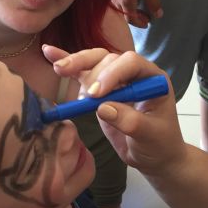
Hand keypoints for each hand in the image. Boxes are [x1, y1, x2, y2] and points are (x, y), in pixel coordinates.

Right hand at [43, 46, 186, 177]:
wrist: (153, 155)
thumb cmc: (158, 145)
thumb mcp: (149, 136)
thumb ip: (130, 121)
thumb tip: (103, 108)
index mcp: (152, 79)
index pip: (131, 63)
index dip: (112, 74)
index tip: (97, 95)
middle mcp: (134, 74)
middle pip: (109, 59)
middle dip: (93, 75)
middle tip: (86, 99)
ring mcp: (116, 79)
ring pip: (95, 61)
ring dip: (76, 64)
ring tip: (60, 70)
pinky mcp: (100, 89)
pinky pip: (84, 72)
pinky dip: (68, 62)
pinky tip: (50, 52)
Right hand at [112, 0, 162, 27]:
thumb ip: (153, 2)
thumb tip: (158, 15)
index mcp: (126, 3)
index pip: (132, 19)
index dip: (140, 23)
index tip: (148, 23)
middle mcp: (116, 2)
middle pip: (125, 15)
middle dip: (136, 18)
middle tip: (145, 17)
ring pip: (120, 8)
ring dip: (129, 11)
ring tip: (138, 8)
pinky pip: (116, 1)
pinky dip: (124, 4)